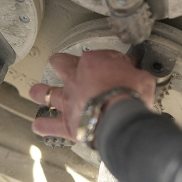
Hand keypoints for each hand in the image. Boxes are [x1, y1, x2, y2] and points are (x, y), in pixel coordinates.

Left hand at [28, 50, 157, 141]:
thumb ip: (134, 73)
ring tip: (39, 92)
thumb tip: (136, 73)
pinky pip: (46, 125)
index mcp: (93, 63)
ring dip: (41, 92)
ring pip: (43, 93)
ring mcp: (67, 101)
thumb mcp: (142, 76)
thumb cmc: (131, 96)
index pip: (99, 55)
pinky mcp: (66, 123)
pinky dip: (43, 125)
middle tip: (66, 66)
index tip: (119, 67)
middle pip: (60, 63)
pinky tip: (40, 125)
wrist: (120, 119)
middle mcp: (74, 79)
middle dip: (62, 63)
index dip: (110, 60)